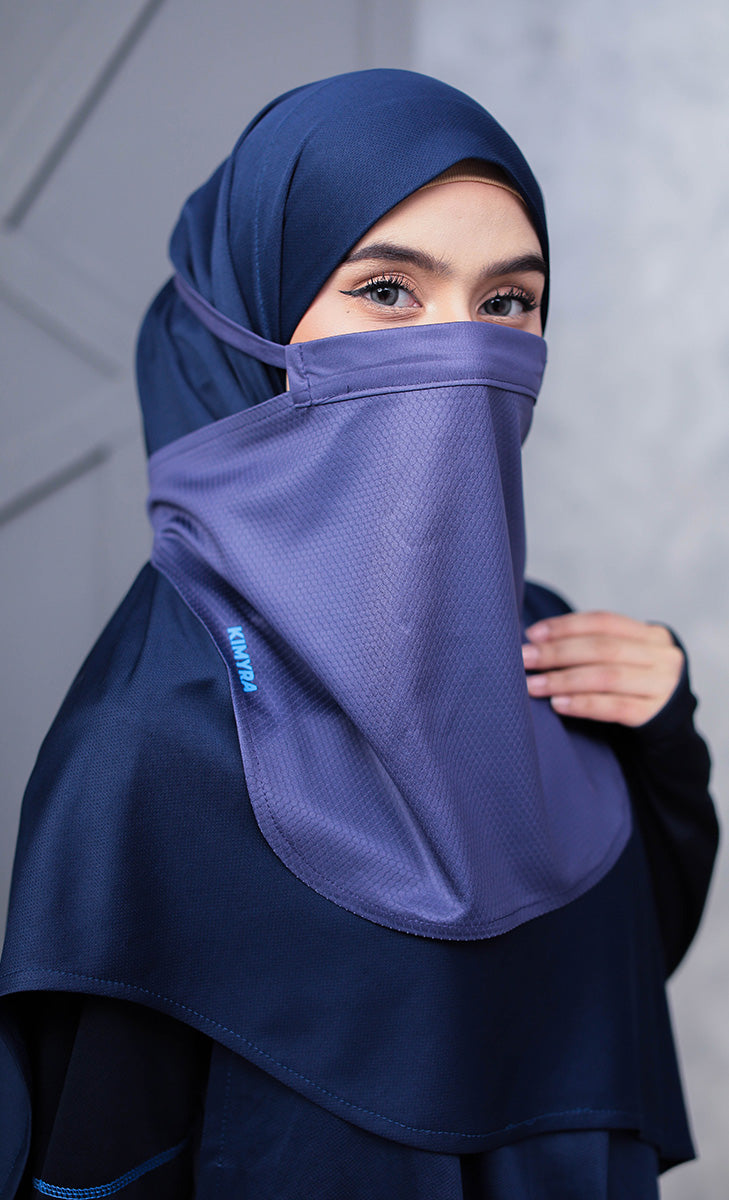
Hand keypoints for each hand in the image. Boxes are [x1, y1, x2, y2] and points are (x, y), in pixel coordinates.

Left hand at [522, 611, 683, 726]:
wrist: (669, 721)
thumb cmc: (633, 682)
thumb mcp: (625, 658)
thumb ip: (593, 646)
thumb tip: (536, 642)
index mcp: (652, 635)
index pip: (604, 622)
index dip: (566, 626)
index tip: (533, 633)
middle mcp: (661, 657)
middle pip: (603, 648)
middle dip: (558, 652)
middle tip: (525, 659)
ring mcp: (661, 686)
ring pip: (607, 677)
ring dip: (563, 680)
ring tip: (533, 686)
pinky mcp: (653, 715)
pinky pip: (614, 707)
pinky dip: (583, 704)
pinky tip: (558, 705)